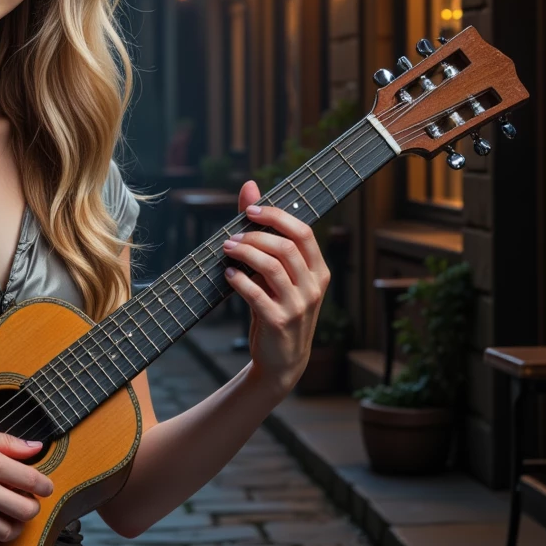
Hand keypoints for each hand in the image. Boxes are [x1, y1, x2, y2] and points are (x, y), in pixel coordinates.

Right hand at [0, 421, 54, 545]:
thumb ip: (5, 441)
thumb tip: (36, 447)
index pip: (33, 481)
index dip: (45, 487)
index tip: (43, 488)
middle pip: (25, 511)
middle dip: (31, 508)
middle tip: (25, 503)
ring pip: (6, 532)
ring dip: (13, 528)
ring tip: (8, 519)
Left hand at [222, 180, 330, 392]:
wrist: (283, 359)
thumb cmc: (277, 306)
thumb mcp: (276, 273)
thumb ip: (265, 233)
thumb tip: (250, 186)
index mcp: (318, 271)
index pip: (303, 232)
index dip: (276, 216)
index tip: (250, 211)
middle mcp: (313, 286)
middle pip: (286, 247)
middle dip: (255, 236)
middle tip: (231, 237)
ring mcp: (298, 305)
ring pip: (272, 267)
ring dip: (245, 254)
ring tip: (227, 250)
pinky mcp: (279, 322)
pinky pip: (257, 294)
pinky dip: (240, 281)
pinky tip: (228, 275)